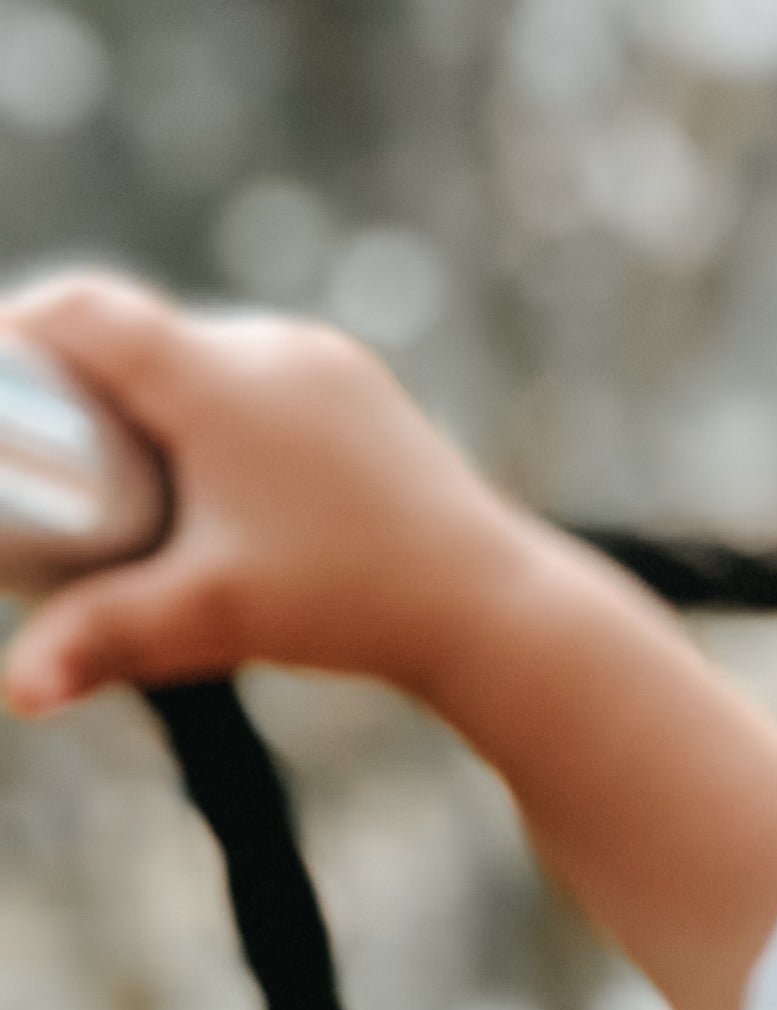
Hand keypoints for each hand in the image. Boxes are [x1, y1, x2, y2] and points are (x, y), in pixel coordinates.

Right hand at [0, 268, 776, 1009]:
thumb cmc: (352, 604)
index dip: (15, 334)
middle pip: (138, 336)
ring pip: (204, 355)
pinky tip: (194, 460)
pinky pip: (260, 377)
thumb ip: (101, 641)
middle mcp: (274, 349)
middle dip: (75, 381)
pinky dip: (211, 406)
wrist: (495, 608)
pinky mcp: (364, 394)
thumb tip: (14, 695)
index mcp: (221, 378)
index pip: (84, 314)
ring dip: (148, 394)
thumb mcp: (210, 620)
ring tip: (106, 463)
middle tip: (35, 448)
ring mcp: (328, 366)